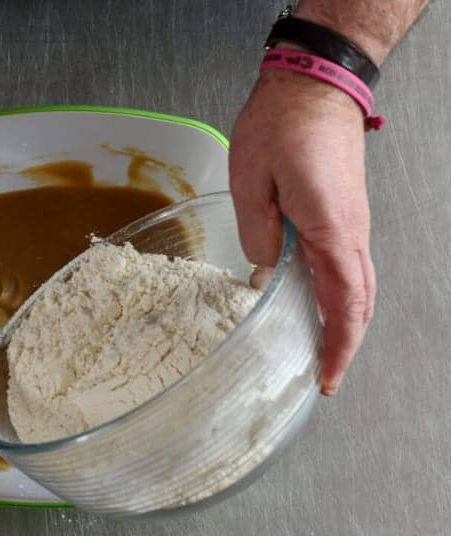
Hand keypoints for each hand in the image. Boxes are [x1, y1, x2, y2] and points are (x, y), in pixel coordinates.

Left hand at [229, 69, 375, 395]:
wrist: (313, 86)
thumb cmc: (282, 125)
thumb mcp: (251, 182)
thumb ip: (257, 234)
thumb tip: (264, 270)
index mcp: (330, 230)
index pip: (343, 303)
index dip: (338, 346)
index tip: (327, 376)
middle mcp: (351, 232)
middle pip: (359, 301)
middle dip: (344, 343)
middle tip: (323, 374)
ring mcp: (352, 222)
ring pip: (357, 285)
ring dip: (342, 320)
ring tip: (318, 347)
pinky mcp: (344, 212)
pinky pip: (347, 264)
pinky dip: (338, 293)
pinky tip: (314, 300)